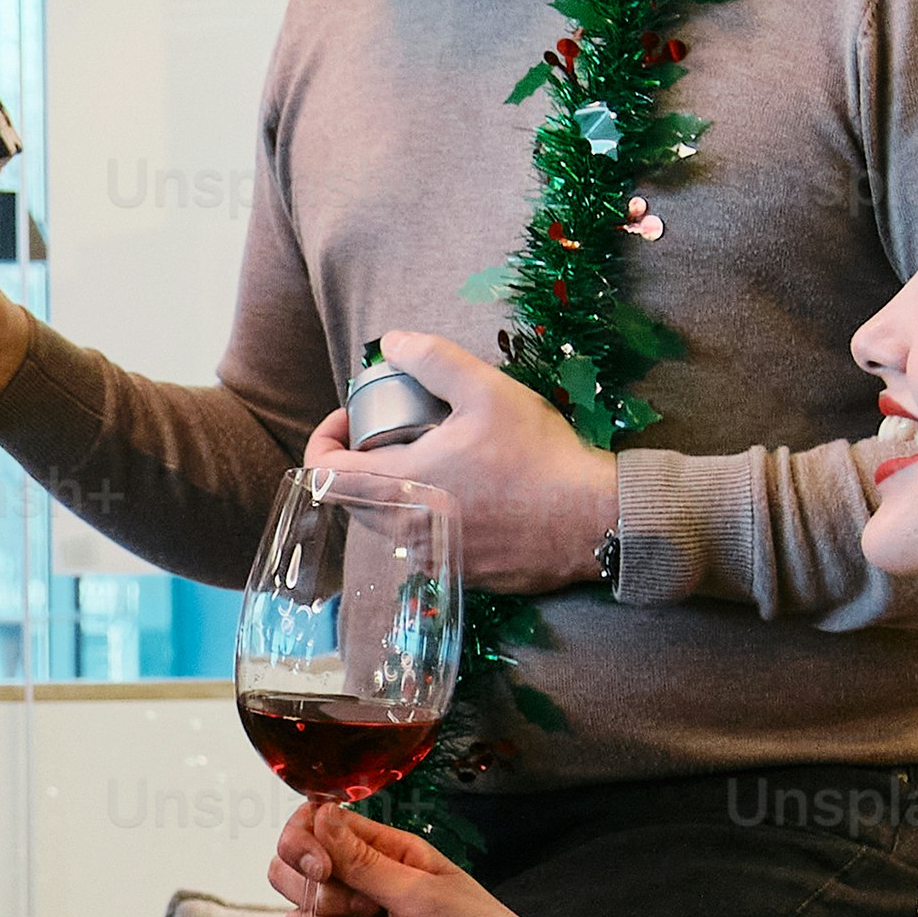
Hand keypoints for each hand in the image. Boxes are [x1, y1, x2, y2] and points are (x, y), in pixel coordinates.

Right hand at [264, 804, 560, 916]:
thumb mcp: (421, 890)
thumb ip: (359, 859)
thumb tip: (318, 812)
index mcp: (377, 853)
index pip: (310, 831)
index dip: (301, 845)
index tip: (320, 866)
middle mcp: (355, 888)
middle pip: (290, 879)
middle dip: (325, 899)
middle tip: (370, 907)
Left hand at [340, 330, 623, 592]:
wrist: (593, 520)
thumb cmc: (539, 456)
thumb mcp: (488, 391)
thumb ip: (434, 359)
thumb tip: (391, 342)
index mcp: (400, 488)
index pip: (324, 475)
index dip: (325, 440)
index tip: (351, 419)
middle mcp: (406, 532)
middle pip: (351, 500)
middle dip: (360, 461)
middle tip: (392, 431)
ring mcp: (432, 558)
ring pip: (387, 524)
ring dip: (393, 489)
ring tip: (431, 457)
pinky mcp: (459, 574)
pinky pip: (422, 543)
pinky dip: (425, 516)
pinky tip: (463, 491)